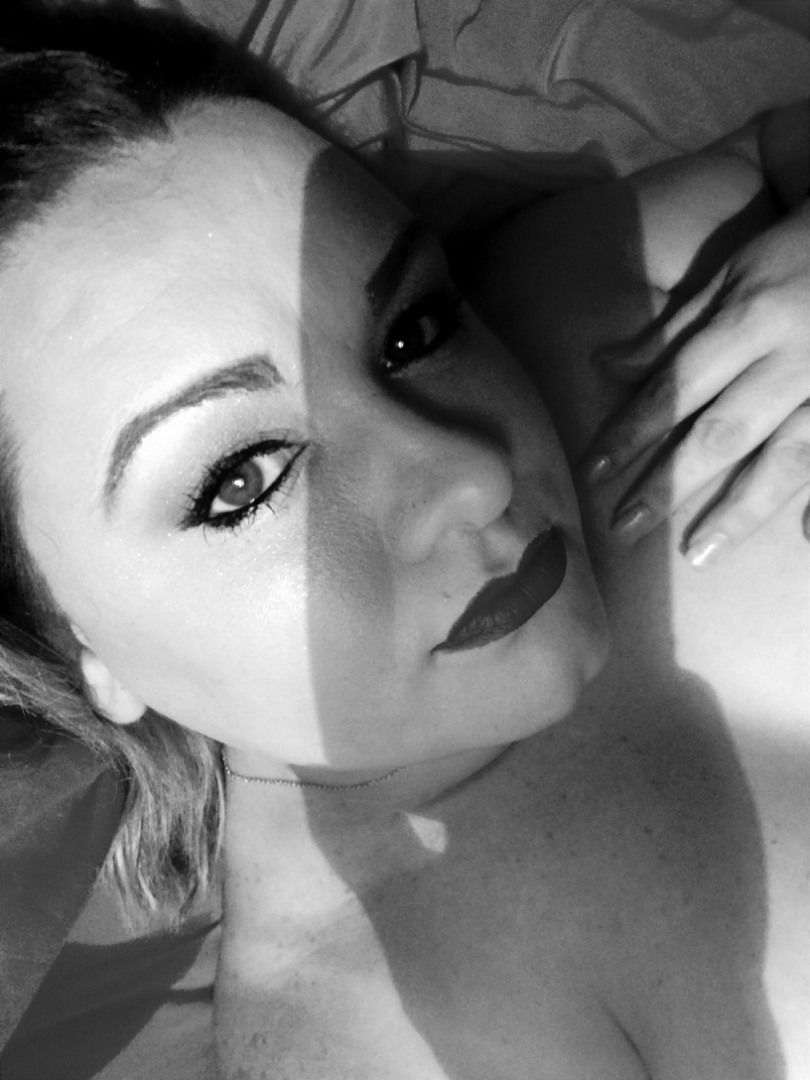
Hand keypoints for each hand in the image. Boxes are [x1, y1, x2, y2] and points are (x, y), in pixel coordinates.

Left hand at [582, 202, 809, 566]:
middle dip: (672, 483)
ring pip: (788, 459)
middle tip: (625, 528)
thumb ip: (674, 329)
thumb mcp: (734, 274)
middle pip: (724, 432)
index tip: (594, 472)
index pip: (678, 385)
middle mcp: (794, 360)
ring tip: (699, 554)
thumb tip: (604, 366)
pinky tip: (804, 537)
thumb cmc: (802, 251)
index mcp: (753, 319)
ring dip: (740, 511)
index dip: (633, 431)